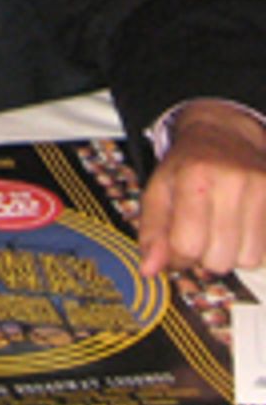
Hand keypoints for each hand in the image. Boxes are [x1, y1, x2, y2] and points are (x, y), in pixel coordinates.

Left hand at [140, 100, 265, 275]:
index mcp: (194, 175)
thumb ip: (152, 232)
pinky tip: (239, 226)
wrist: (225, 134)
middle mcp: (230, 180)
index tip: (178, 242)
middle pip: (219, 259)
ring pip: (247, 260)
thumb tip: (149, 270)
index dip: (179, 254)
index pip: (187, 244)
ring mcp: (259, 188)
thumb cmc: (187, 166)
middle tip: (201, 231)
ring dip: (231, 253)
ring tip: (221, 227)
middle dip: (205, 254)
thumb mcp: (159, 190)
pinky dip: (250, 247)